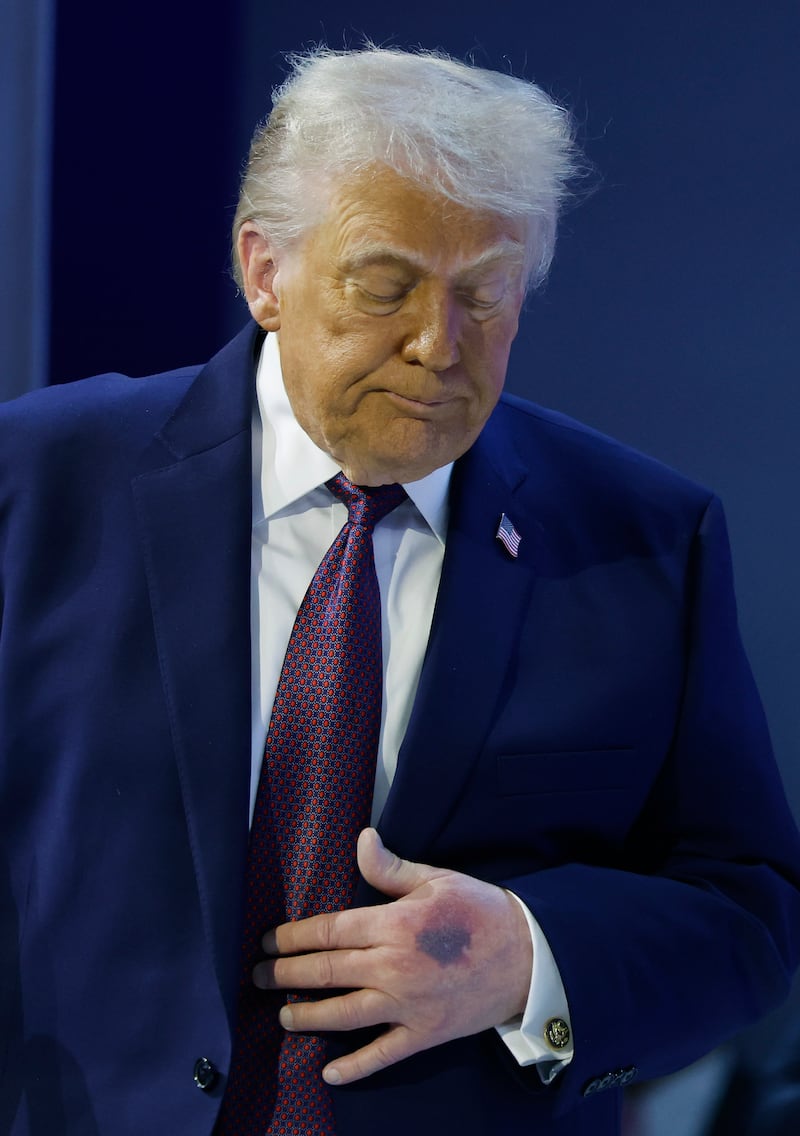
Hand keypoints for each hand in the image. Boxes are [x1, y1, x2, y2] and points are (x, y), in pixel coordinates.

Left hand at [252, 827, 532, 1084]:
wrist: (529, 956)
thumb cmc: (480, 910)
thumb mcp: (436, 879)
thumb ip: (391, 868)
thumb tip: (361, 840)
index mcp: (394, 924)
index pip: (329, 931)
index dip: (293, 936)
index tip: (268, 939)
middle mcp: (394, 966)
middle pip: (327, 972)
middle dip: (286, 974)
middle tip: (258, 976)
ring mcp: (408, 1004)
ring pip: (344, 1014)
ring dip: (308, 1016)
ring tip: (283, 1016)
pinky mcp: (424, 1034)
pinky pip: (383, 1054)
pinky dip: (354, 1066)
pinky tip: (329, 1071)